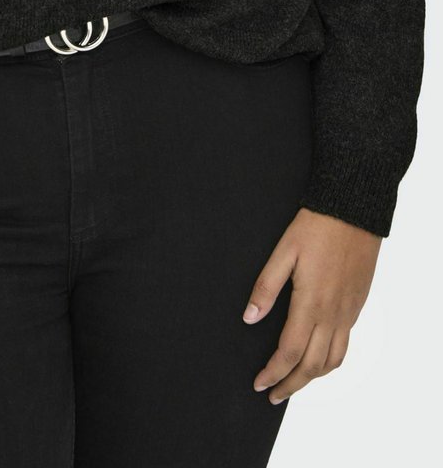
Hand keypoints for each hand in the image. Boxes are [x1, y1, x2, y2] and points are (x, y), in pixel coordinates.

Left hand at [243, 207, 381, 403]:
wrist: (354, 212)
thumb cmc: (316, 227)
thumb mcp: (283, 252)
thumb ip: (266, 287)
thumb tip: (249, 318)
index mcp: (311, 303)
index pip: (290, 352)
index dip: (273, 372)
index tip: (259, 384)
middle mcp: (333, 314)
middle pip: (312, 366)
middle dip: (291, 384)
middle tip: (272, 394)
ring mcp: (348, 312)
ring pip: (333, 361)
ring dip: (312, 378)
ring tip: (293, 382)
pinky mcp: (357, 306)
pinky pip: (345, 345)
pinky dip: (329, 361)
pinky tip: (317, 357)